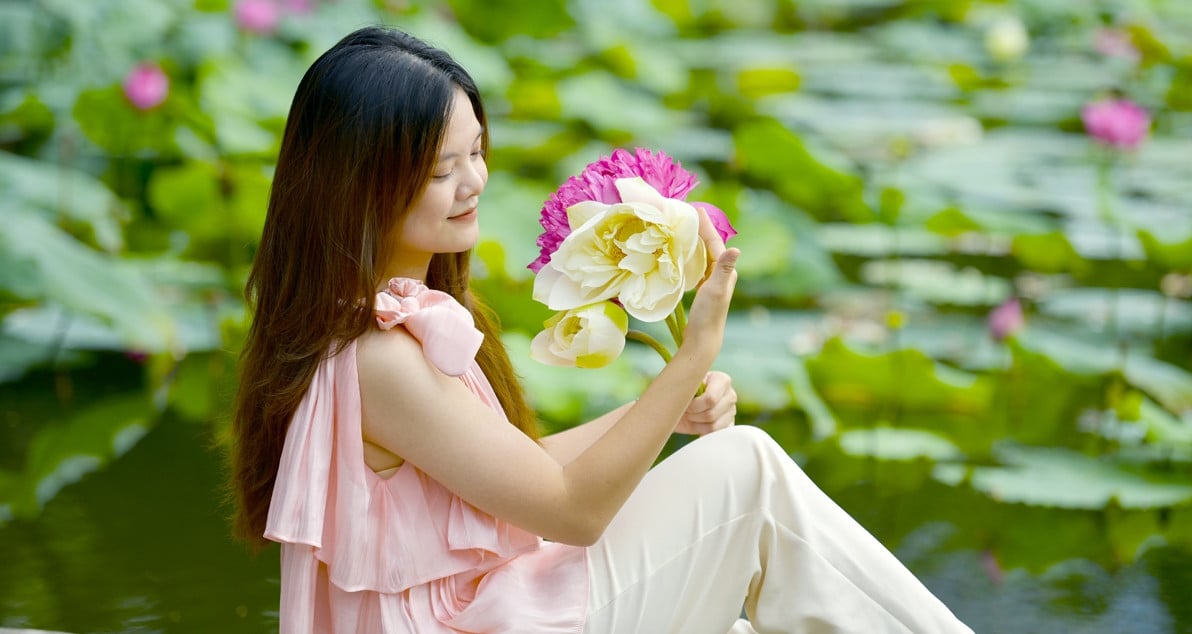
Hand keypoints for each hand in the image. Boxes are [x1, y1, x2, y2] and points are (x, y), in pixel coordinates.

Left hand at [674, 371, 736, 434]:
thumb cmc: (682, 392)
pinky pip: (716, 435)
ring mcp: (731, 411)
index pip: (710, 399)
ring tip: (691, 417)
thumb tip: (686, 396)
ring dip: (696, 425)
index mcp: (721, 380)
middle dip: (693, 416)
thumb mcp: (682, 386)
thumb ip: (685, 387)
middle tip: (686, 411)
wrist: (682, 403)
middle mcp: (730, 395)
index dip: (694, 406)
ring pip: (713, 427)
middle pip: (711, 414)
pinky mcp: (729, 425)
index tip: (685, 404)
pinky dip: (703, 432)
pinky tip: (697, 425)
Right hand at [681, 207, 738, 362]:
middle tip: (688, 213)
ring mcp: (712, 281)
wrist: (703, 339)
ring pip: (703, 255)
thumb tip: (736, 249)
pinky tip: (681, 254)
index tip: (696, 208)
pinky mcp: (703, 289)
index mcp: (725, 271)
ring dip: (694, 241)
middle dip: (700, 229)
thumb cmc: (709, 315)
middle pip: (709, 245)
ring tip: (683, 228)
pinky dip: (689, 256)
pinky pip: (696, 265)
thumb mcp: (715, 290)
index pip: (714, 242)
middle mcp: (721, 274)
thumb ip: (724, 269)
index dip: (706, 225)